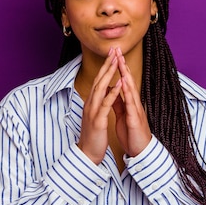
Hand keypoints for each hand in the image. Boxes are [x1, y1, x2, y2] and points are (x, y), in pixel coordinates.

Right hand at [77, 48, 122, 164]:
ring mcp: (93, 111)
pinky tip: (119, 83)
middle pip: (99, 80)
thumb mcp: (95, 116)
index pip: (98, 81)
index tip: (112, 55)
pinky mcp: (98, 120)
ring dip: (109, 73)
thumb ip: (98, 103)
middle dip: (107, 64)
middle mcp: (90, 104)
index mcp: (91, 103)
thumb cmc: (93, 136)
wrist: (87, 154)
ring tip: (116, 60)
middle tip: (114, 50)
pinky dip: (113, 92)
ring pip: (101, 88)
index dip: (105, 67)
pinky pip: (106, 103)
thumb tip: (102, 92)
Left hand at [111, 48, 151, 156]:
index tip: (113, 55)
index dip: (118, 68)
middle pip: (128, 81)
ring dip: (126, 75)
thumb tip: (112, 90)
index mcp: (129, 103)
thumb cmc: (132, 134)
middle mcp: (134, 103)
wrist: (140, 151)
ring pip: (131, 90)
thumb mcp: (123, 115)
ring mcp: (136, 110)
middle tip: (117, 51)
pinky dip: (128, 93)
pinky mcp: (136, 119)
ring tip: (121, 62)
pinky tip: (125, 84)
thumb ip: (118, 102)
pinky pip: (131, 104)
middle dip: (123, 66)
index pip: (123, 82)